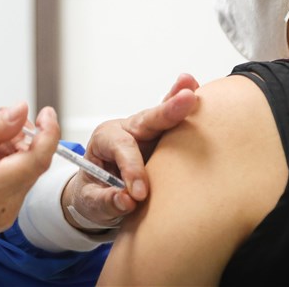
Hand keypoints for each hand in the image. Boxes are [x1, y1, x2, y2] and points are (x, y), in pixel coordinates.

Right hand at [0, 103, 59, 277]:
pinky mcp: (0, 219)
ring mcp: (3, 218)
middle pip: (32, 164)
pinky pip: (14, 186)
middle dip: (22, 139)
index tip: (45, 112)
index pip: (38, 159)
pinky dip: (5, 168)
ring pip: (24, 174)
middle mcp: (3, 209)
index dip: (48, 132)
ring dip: (11, 153)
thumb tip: (21, 110)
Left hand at [61, 74, 198, 229]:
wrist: (101, 194)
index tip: (140, 194)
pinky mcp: (164, 141)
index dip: (132, 168)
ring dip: (179, 102)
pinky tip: (198, 94)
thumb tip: (127, 201)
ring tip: (192, 88)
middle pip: (147, 119)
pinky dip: (188, 113)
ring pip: (164, 116)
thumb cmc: (94, 193)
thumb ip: (105, 201)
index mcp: (105, 139)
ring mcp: (148, 133)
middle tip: (186, 99)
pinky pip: (177, 125)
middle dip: (167, 111)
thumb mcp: (90, 201)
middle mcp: (128, 129)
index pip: (121, 146)